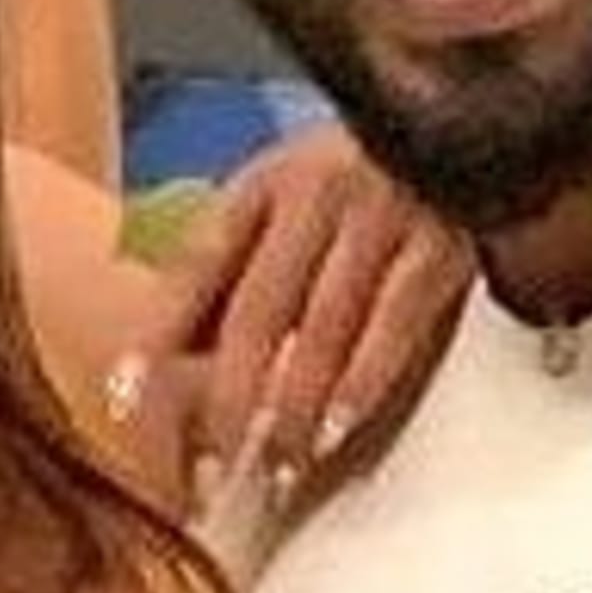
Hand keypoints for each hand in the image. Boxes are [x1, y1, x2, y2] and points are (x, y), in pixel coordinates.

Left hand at [140, 121, 472, 512]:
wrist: (462, 128)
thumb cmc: (361, 176)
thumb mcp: (289, 194)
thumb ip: (237, 263)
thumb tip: (174, 359)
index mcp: (266, 180)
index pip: (198, 261)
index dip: (159, 331)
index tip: (128, 396)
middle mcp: (317, 192)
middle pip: (259, 309)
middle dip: (230, 396)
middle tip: (215, 464)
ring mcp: (382, 216)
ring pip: (324, 328)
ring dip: (295, 406)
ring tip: (277, 464)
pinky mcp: (438, 246)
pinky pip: (394, 327)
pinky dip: (363, 383)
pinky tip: (340, 426)